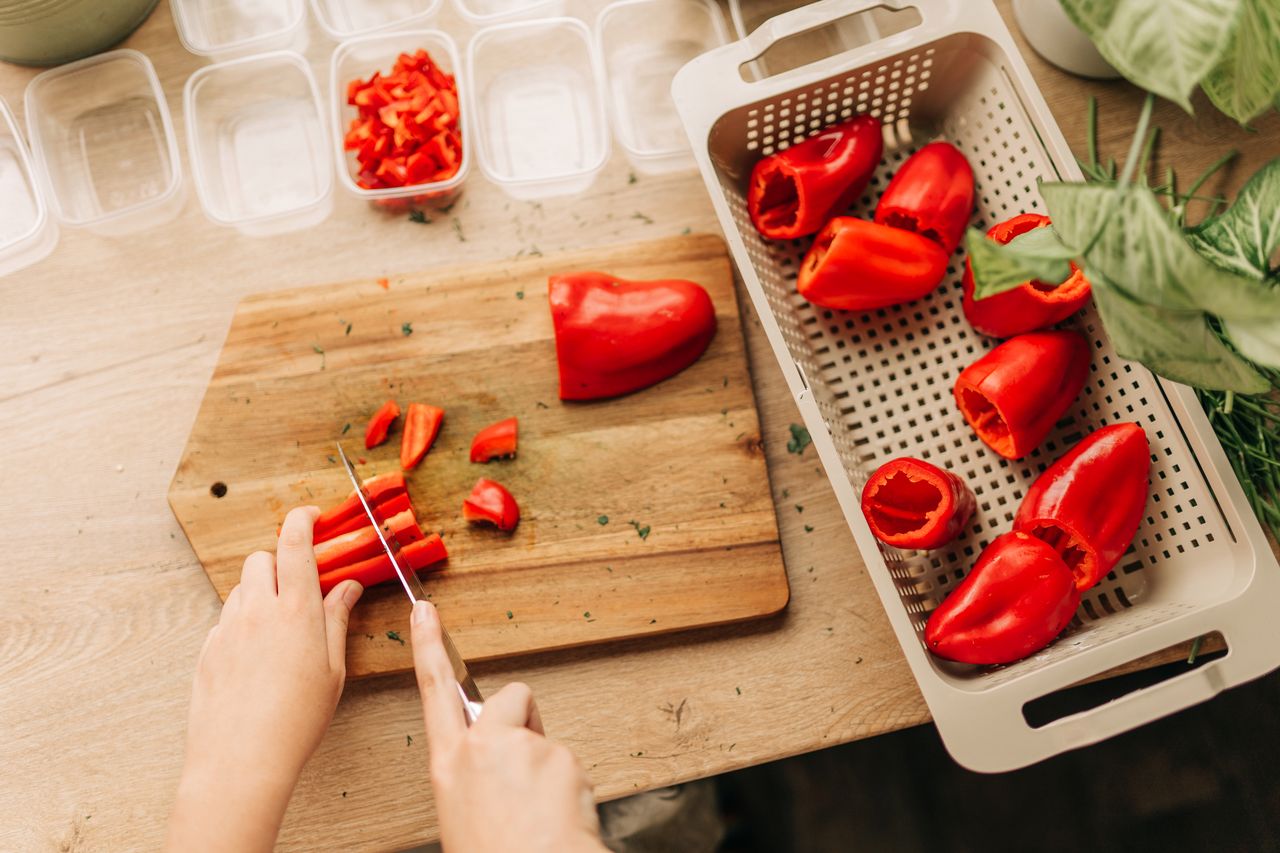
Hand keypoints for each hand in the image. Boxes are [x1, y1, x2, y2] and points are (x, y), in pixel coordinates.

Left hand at [166, 506, 362, 852]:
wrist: (240, 759)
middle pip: (261, 560)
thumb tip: (346, 588)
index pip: (294, 544)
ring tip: (281, 625)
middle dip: (280, 562)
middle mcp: (256, 611)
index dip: (302, 520)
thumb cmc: (295, 720)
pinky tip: (258, 655)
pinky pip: (226, 621)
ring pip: (241, 589)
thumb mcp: (333, 669)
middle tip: (300, 584)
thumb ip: (337, 620)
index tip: (311, 515)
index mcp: (295, 610)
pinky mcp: (207, 651)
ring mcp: (227, 629)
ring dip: (261, 592)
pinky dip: (243, 623)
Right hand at [411, 600, 604, 852]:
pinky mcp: (561, 756)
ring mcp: (524, 748)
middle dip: (524, 719)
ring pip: (546, 743)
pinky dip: (570, 793)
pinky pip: (571, 767)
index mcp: (449, 765)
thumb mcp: (462, 813)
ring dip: (549, 773)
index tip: (426, 612)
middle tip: (527, 769)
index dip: (429, 646)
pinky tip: (558, 820)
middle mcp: (483, 748)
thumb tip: (494, 774)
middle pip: (509, 698)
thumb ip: (475, 776)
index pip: (434, 690)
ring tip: (540, 818)